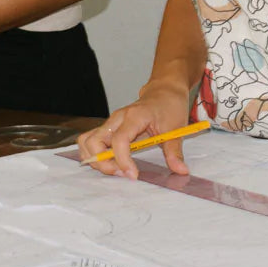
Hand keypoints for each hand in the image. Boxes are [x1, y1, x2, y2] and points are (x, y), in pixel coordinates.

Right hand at [76, 82, 191, 179]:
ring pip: (87, 141)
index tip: (133, 175)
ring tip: (115, 169)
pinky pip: (92, 141)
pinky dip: (95, 155)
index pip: (119, 140)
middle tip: (121, 173)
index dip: (122, 160)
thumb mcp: (176, 128)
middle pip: (93, 140)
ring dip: (95, 159)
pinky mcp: (109, 128)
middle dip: (102, 162)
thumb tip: (180, 170)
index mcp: (134, 116)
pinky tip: (112, 163)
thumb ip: (174, 151)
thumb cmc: (169, 106)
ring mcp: (111, 123)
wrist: (164, 91)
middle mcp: (117, 119)